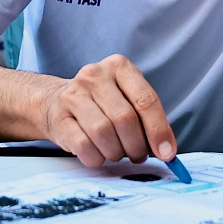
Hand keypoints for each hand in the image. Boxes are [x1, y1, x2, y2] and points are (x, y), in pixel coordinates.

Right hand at [41, 55, 176, 166]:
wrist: (55, 101)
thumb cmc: (102, 103)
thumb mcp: (127, 98)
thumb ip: (147, 118)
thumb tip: (166, 149)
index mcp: (119, 66)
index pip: (145, 100)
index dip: (158, 130)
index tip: (167, 153)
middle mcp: (95, 75)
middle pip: (125, 118)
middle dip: (136, 145)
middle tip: (138, 155)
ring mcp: (73, 95)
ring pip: (103, 133)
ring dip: (116, 152)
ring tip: (117, 152)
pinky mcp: (59, 117)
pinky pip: (84, 146)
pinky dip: (97, 157)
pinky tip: (98, 154)